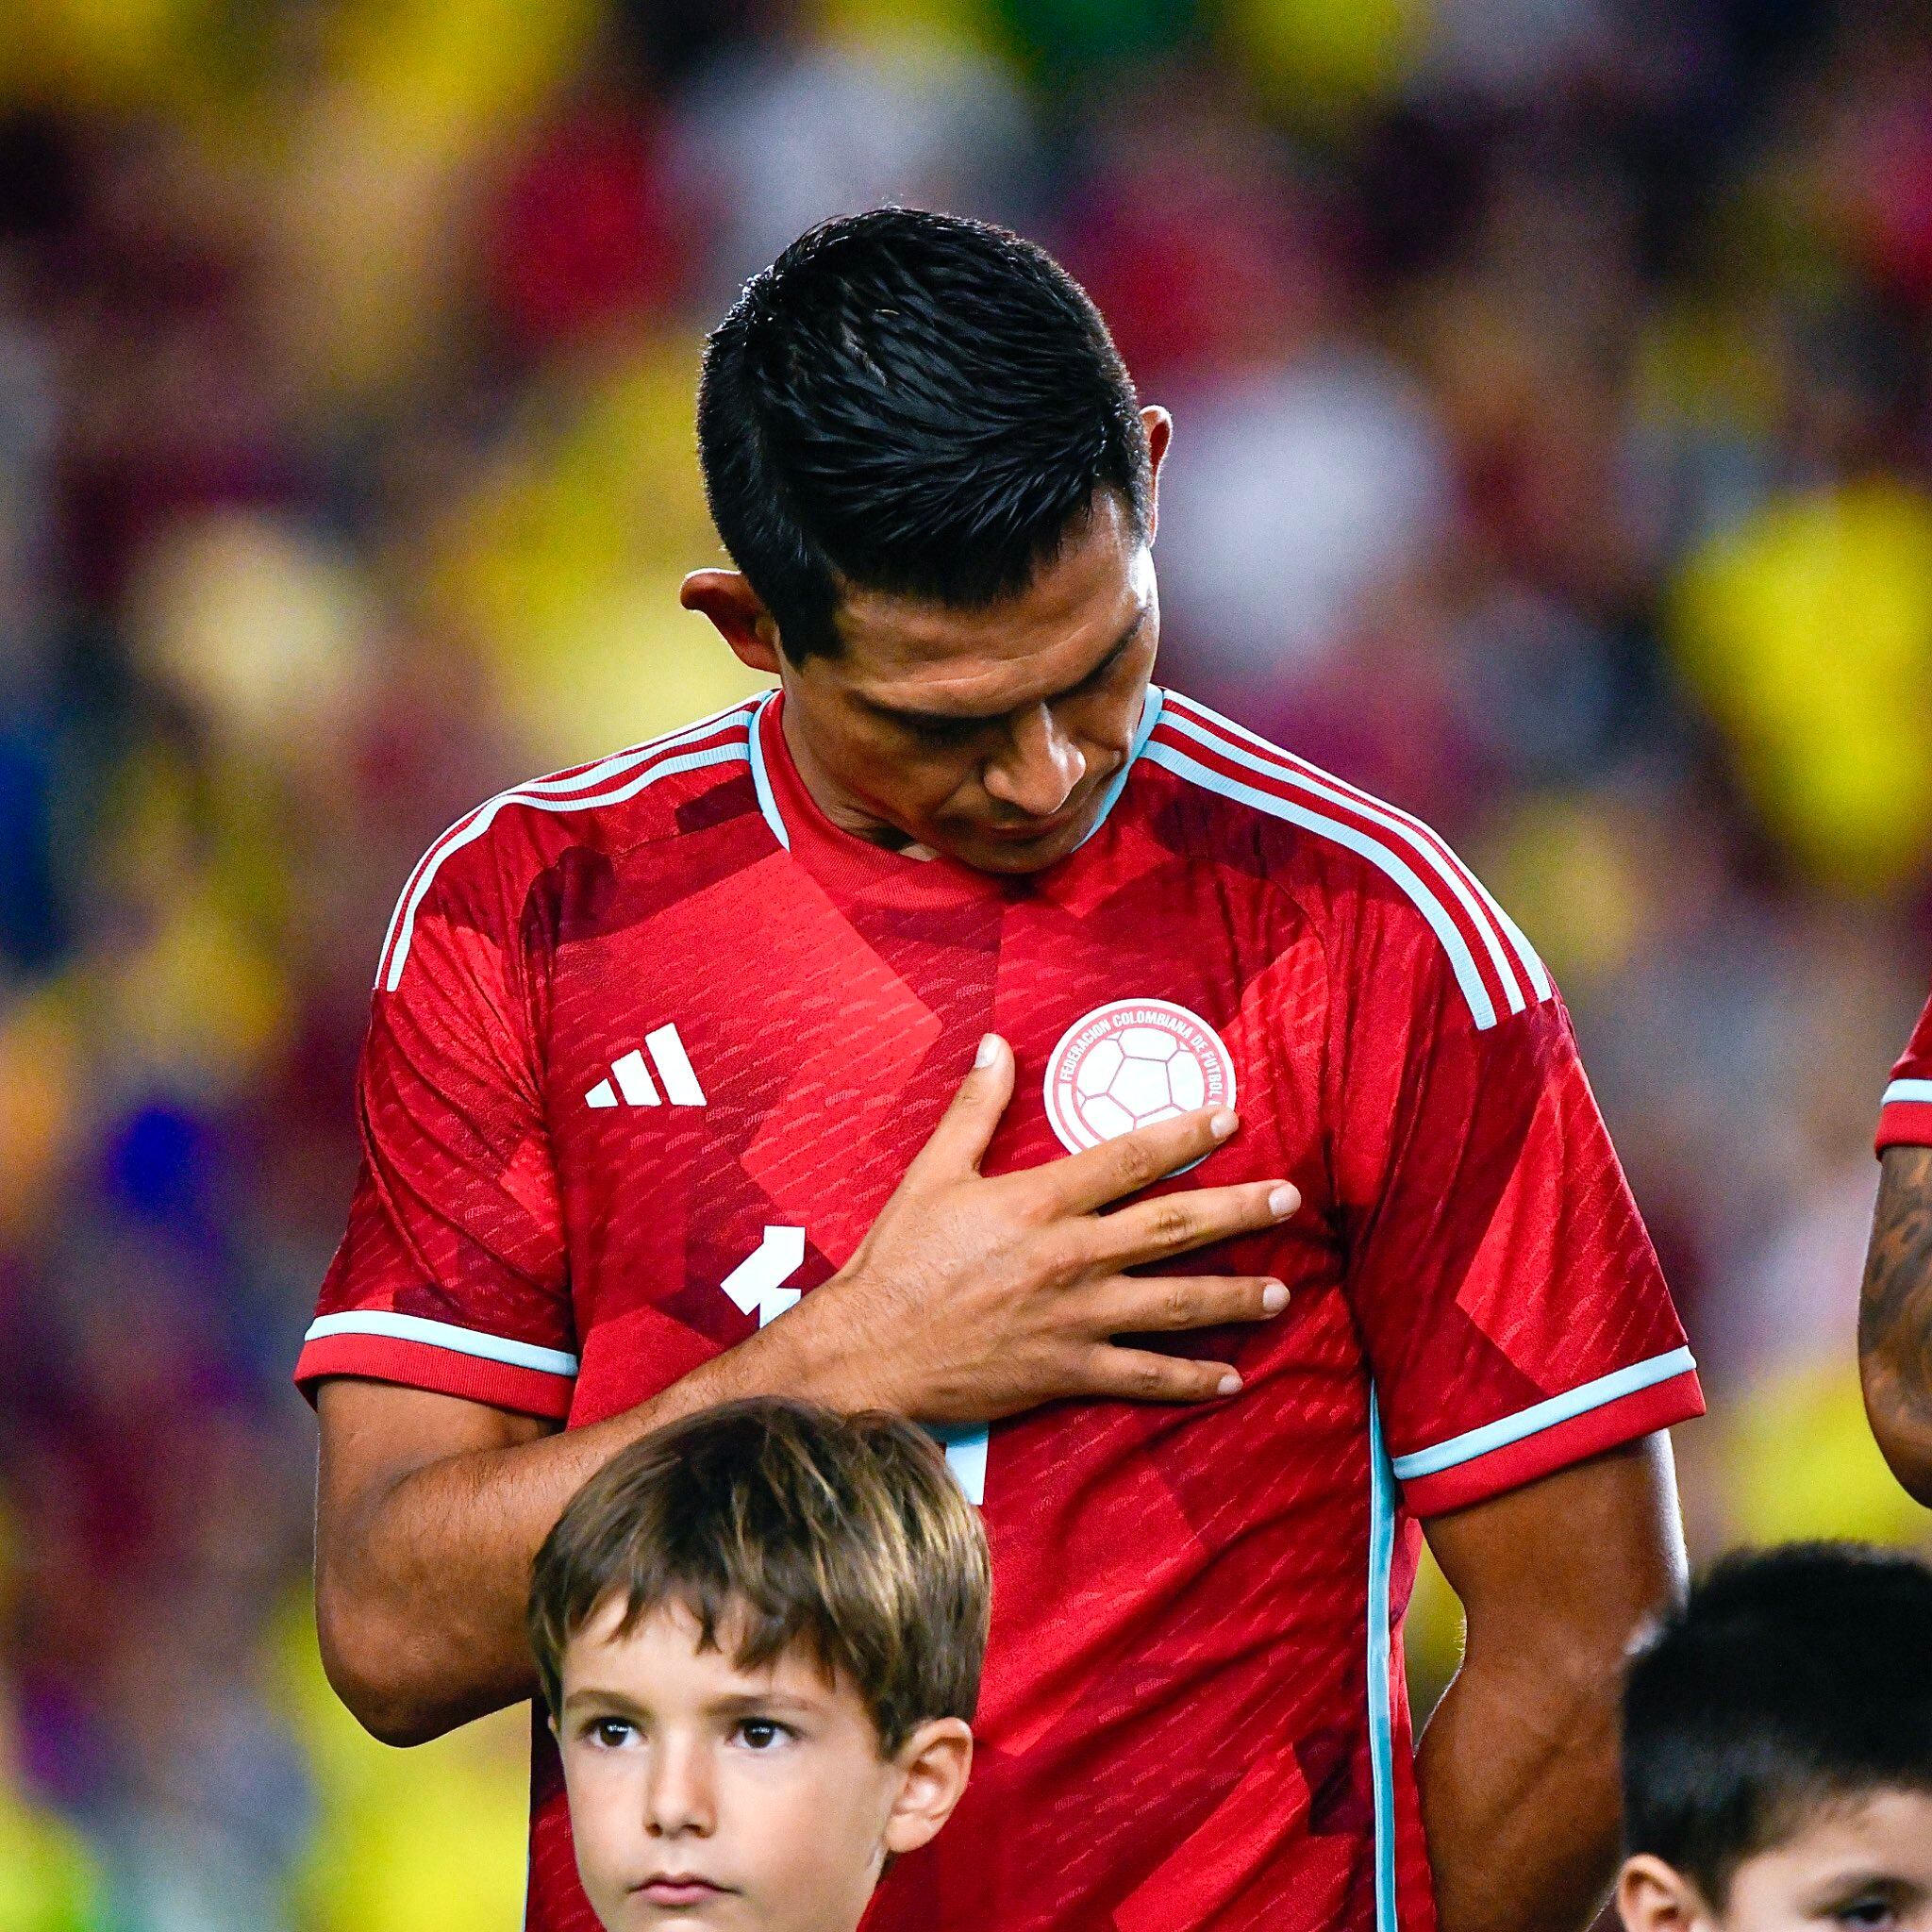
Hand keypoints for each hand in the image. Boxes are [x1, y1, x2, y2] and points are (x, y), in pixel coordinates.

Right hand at [770, 1033, 1299, 1420]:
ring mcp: (1076, 1318)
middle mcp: (1072, 1256)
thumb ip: (975, 1109)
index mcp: (1041, 1201)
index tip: (1229, 1118)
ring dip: (1234, 1298)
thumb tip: (995, 1045)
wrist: (870, 1350)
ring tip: (1281, 1295)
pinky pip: (1143, 1377)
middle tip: (1289, 1200)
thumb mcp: (932, 1172)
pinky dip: (1190, 1381)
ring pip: (1175, 1304)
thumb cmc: (898, 1259)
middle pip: (1174, 1227)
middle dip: (1238, 1211)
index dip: (1185, 1133)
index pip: (1131, 1157)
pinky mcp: (1069, 1371)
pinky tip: (1231, 1380)